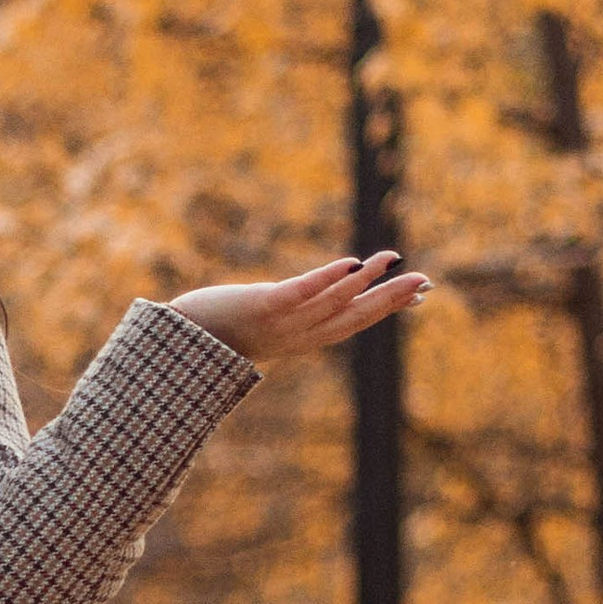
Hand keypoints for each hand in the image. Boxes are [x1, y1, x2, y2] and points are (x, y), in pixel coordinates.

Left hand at [170, 249, 429, 365]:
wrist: (178, 343)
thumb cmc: (219, 331)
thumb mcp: (265, 325)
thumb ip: (291, 316)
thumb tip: (307, 305)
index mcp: (302, 340)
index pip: (353, 324)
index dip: (387, 309)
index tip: (419, 296)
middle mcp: (297, 336)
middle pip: (353, 317)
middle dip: (390, 299)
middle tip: (424, 281)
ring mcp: (281, 324)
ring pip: (333, 304)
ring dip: (365, 283)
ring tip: (391, 260)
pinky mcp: (263, 307)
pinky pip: (301, 293)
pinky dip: (327, 280)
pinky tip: (350, 263)